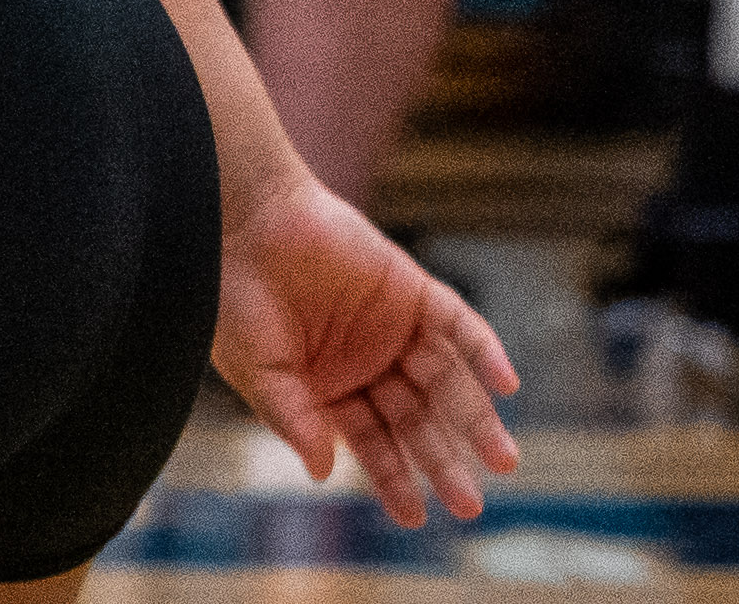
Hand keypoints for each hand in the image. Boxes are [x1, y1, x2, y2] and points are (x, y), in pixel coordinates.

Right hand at [210, 171, 521, 528]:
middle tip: (469, 504)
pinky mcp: (409, 287)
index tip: (415, 516)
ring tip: (502, 459)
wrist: (242, 222)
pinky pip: (456, 323)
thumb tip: (323, 473)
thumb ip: (294, 419)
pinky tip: (504, 384)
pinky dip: (482, 351)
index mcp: (330, 387)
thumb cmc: (234, 295)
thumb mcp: (260, 371)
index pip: (372, 441)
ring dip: (475, 418)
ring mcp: (392, 325)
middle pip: (416, 420)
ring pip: (445, 380)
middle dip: (442, 461)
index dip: (393, 478)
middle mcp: (367, 361)